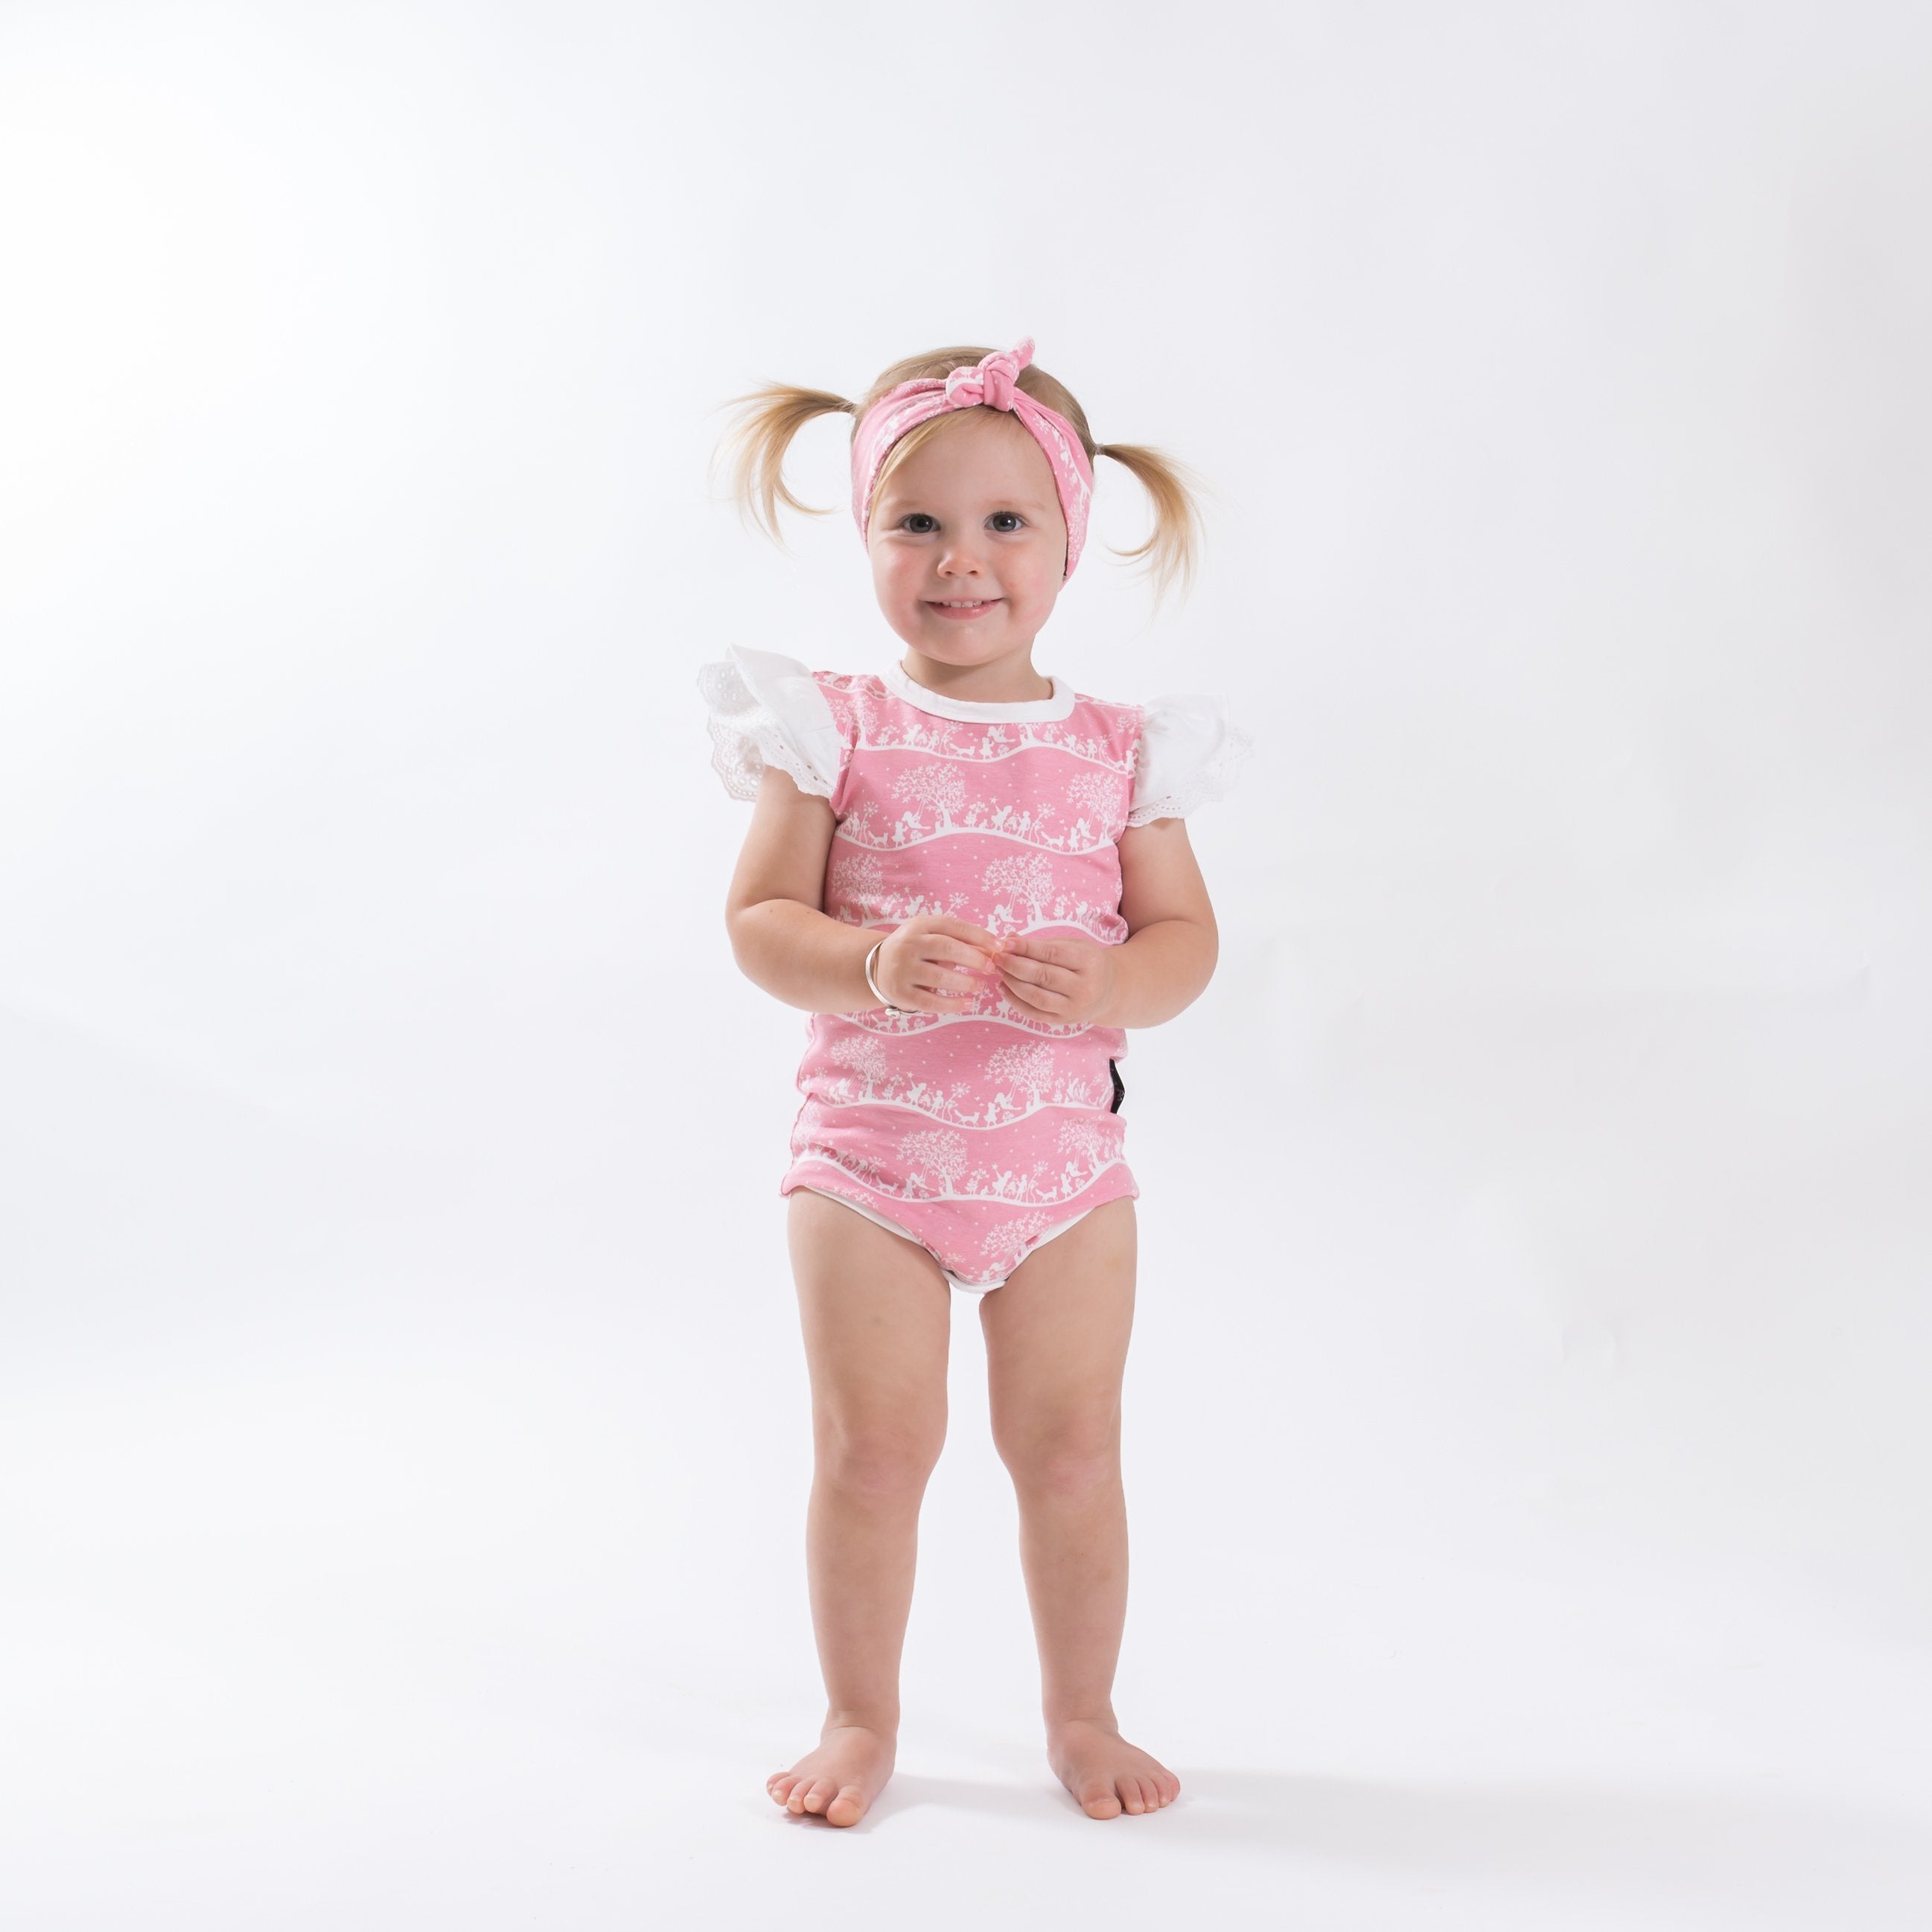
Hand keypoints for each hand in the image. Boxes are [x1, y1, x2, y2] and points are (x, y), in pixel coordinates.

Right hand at [873, 916, 1003, 1013]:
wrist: (877, 968)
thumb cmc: (917, 951)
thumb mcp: (931, 937)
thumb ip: (959, 941)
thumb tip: (995, 950)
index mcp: (919, 925)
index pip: (953, 926)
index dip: (979, 935)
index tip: (1000, 946)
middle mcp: (908, 944)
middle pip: (946, 948)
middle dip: (974, 958)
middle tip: (992, 967)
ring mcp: (902, 969)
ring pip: (939, 976)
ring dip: (965, 982)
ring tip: (980, 986)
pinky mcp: (900, 993)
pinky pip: (930, 1001)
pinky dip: (952, 1005)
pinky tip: (968, 1004)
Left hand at [991, 930, 1119, 1025]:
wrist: (1110, 991)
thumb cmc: (1087, 962)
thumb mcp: (1073, 946)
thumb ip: (1042, 944)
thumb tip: (1010, 939)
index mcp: (1089, 961)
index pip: (1051, 954)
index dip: (1026, 948)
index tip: (1006, 942)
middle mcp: (1084, 987)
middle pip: (1043, 976)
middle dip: (1015, 965)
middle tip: (997, 957)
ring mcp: (1074, 1007)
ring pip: (1036, 997)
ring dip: (1013, 983)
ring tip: (999, 971)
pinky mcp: (1064, 1021)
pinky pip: (1035, 1013)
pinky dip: (1015, 1001)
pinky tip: (1004, 989)